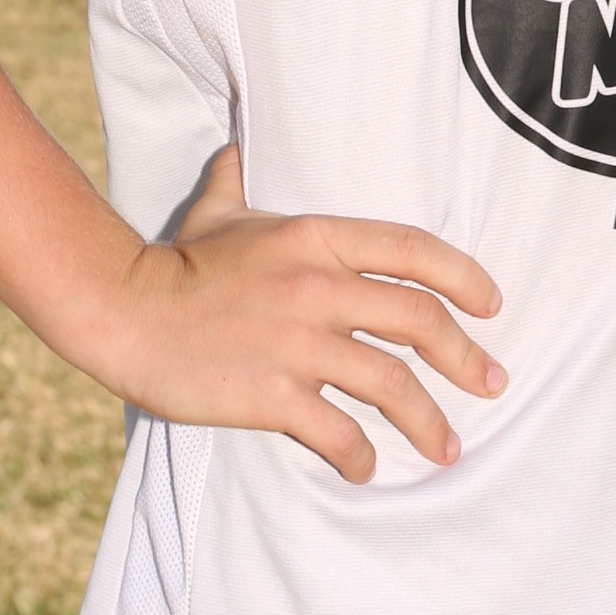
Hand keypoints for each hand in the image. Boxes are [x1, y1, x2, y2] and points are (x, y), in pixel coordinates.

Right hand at [108, 148, 506, 484]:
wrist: (123, 310)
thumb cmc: (175, 261)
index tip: (492, 306)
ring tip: (449, 447)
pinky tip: (366, 468)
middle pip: (421, 322)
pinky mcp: (272, 395)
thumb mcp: (216, 208)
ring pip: (392, 385)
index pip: (414, 250)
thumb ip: (239, 177)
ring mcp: (298, 343)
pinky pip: (339, 432)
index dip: (466, 277)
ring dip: (430, 423)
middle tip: (492, 384)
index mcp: (316, 237)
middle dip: (467, 359)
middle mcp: (318, 287)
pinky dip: (361, 456)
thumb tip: (237, 146)